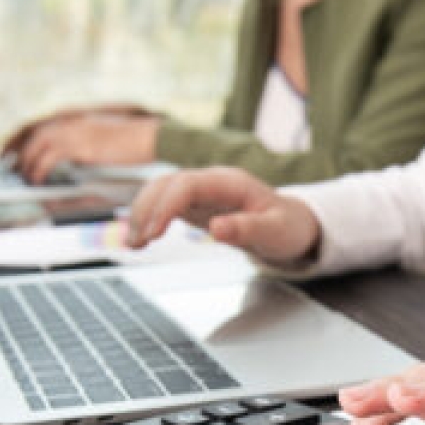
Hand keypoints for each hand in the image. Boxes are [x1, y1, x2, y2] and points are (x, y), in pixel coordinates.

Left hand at [0, 108, 158, 183]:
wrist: (150, 137)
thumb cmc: (132, 141)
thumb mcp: (101, 138)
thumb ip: (81, 142)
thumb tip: (66, 156)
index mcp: (75, 116)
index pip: (37, 123)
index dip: (19, 136)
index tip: (9, 150)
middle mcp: (71, 119)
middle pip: (31, 132)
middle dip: (15, 149)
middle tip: (7, 165)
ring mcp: (75, 130)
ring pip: (37, 145)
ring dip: (28, 163)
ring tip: (26, 178)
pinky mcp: (80, 144)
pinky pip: (49, 157)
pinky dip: (40, 169)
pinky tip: (39, 179)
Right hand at [126, 166, 321, 264]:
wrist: (292, 225)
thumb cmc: (287, 227)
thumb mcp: (274, 231)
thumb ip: (246, 229)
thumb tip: (216, 229)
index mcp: (230, 182)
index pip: (186, 184)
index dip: (165, 205)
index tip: (153, 233)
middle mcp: (211, 181)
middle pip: (166, 184)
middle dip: (146, 210)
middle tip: (138, 242)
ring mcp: (200, 191)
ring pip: (159, 192)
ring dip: (142, 214)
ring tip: (133, 243)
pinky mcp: (194, 204)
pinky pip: (163, 204)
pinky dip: (148, 218)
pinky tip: (139, 238)